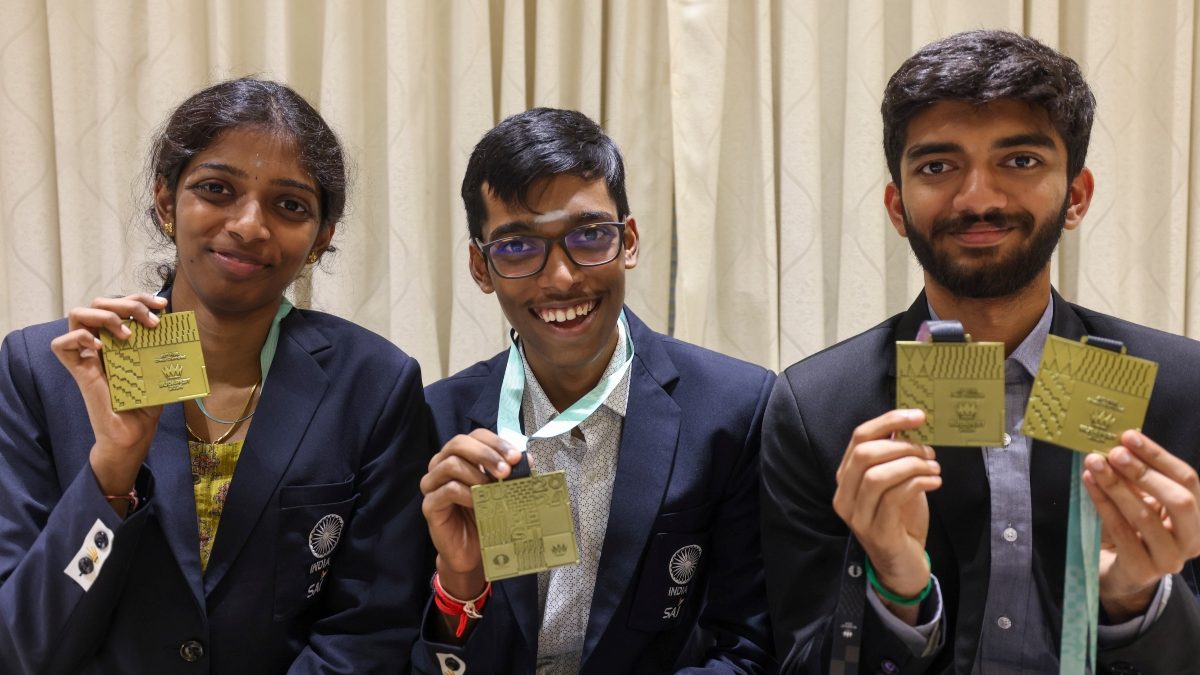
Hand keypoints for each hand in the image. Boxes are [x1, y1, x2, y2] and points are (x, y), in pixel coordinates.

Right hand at [50, 294, 168, 496]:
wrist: (133, 433)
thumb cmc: (146, 403)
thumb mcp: (160, 370)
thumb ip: (163, 348)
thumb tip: (180, 327)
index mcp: (120, 339)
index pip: (121, 304)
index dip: (140, 297)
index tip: (163, 305)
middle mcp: (101, 342)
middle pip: (99, 302)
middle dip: (128, 303)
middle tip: (151, 322)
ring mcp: (87, 355)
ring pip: (77, 313)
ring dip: (105, 316)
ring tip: (128, 335)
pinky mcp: (78, 371)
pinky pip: (60, 343)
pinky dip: (79, 337)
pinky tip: (102, 349)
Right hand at [420, 429, 522, 598]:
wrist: (472, 551)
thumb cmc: (486, 517)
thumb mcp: (501, 491)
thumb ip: (510, 474)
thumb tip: (529, 460)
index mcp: (461, 456)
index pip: (476, 436)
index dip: (496, 442)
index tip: (516, 457)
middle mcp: (442, 464)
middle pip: (459, 443)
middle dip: (486, 454)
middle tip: (506, 471)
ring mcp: (433, 484)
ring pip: (451, 464)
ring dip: (476, 473)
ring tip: (492, 488)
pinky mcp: (429, 504)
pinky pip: (447, 490)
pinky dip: (466, 493)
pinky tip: (479, 503)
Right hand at [832, 409, 940, 620]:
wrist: (903, 565)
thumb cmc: (901, 519)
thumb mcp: (897, 482)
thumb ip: (896, 458)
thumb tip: (912, 425)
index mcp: (847, 477)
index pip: (859, 438)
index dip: (889, 422)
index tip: (918, 415)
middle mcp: (845, 495)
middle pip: (864, 454)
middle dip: (903, 446)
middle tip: (929, 451)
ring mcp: (858, 516)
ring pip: (877, 476)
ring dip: (912, 465)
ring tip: (934, 468)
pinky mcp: (876, 532)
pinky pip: (894, 499)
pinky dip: (917, 484)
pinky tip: (935, 482)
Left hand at [1083, 430, 1199, 622]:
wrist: (1118, 572)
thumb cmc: (1132, 529)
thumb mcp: (1141, 499)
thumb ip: (1137, 476)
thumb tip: (1119, 443)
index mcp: (1197, 517)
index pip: (1188, 480)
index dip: (1159, 456)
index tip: (1129, 436)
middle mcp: (1192, 540)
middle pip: (1179, 500)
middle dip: (1144, 472)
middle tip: (1114, 453)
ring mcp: (1170, 559)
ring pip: (1146, 516)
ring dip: (1117, 486)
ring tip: (1094, 464)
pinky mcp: (1142, 570)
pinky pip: (1121, 531)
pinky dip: (1103, 503)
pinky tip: (1089, 484)